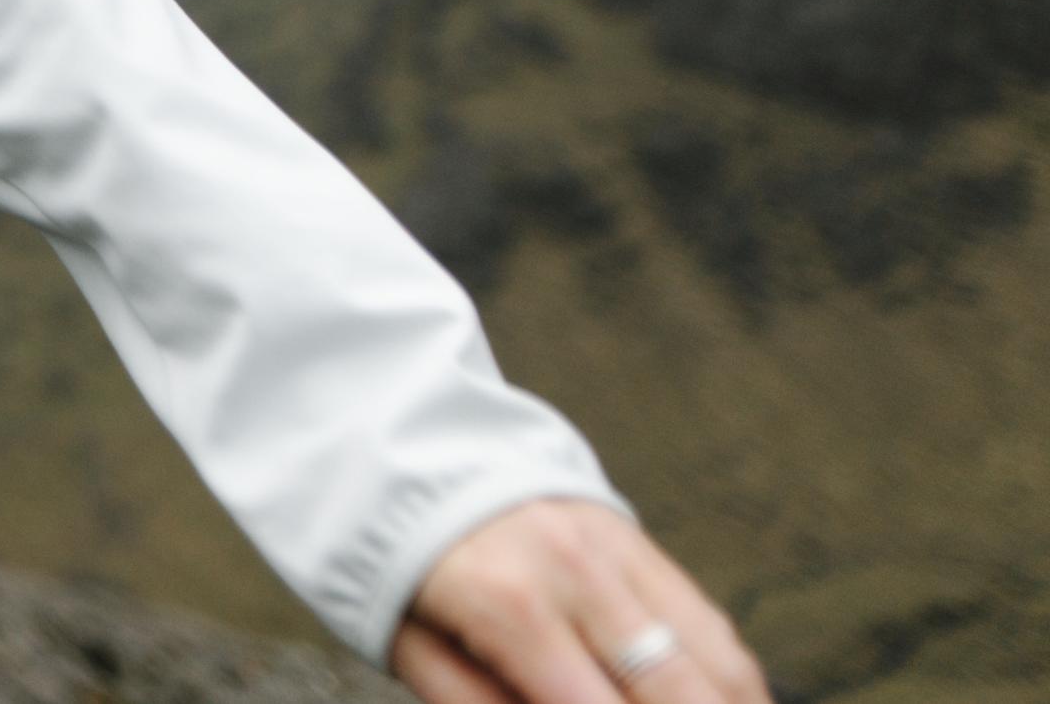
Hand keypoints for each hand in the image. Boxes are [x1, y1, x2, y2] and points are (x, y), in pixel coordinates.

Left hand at [391, 498, 766, 703]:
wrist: (400, 450)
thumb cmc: (398, 564)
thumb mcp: (409, 645)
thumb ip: (478, 703)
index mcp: (508, 602)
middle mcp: (577, 571)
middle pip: (681, 692)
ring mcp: (616, 548)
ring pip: (717, 662)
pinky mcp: (638, 538)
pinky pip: (710, 624)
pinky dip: (730, 684)